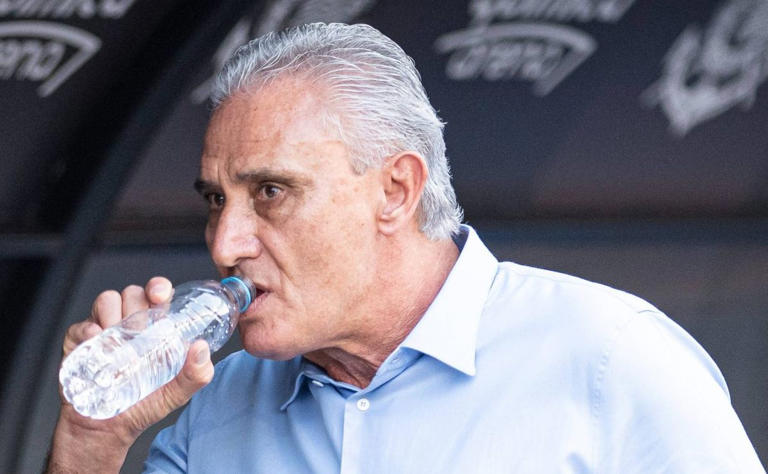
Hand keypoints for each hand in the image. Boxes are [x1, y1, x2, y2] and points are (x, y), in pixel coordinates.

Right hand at [47, 277, 214, 472]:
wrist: (107, 430)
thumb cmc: (144, 405)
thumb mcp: (176, 393)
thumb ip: (196, 374)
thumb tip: (201, 348)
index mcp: (154, 327)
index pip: (157, 294)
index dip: (158, 288)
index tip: (159, 297)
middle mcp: (129, 323)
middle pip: (132, 293)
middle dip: (136, 304)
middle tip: (138, 328)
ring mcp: (103, 330)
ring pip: (106, 300)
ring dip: (112, 316)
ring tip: (118, 343)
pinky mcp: (78, 343)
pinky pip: (81, 325)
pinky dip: (88, 331)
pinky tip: (96, 344)